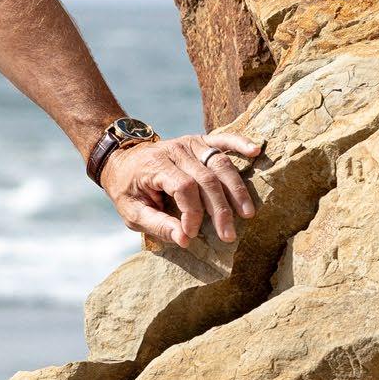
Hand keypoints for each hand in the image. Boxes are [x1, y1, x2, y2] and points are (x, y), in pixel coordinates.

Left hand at [100, 128, 264, 249]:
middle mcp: (175, 150)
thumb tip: (185, 240)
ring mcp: (188, 143)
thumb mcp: (131, 212)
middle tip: (229, 235)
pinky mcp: (199, 141)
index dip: (192, 213)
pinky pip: (223, 140)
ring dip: (236, 190)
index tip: (192, 233)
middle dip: (220, 209)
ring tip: (247, 213)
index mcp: (155, 165)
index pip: (183, 188)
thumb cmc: (128, 189)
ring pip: (220, 164)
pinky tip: (256, 151)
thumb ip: (157, 225)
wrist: (122, 160)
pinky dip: (240, 143)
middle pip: (206, 179)